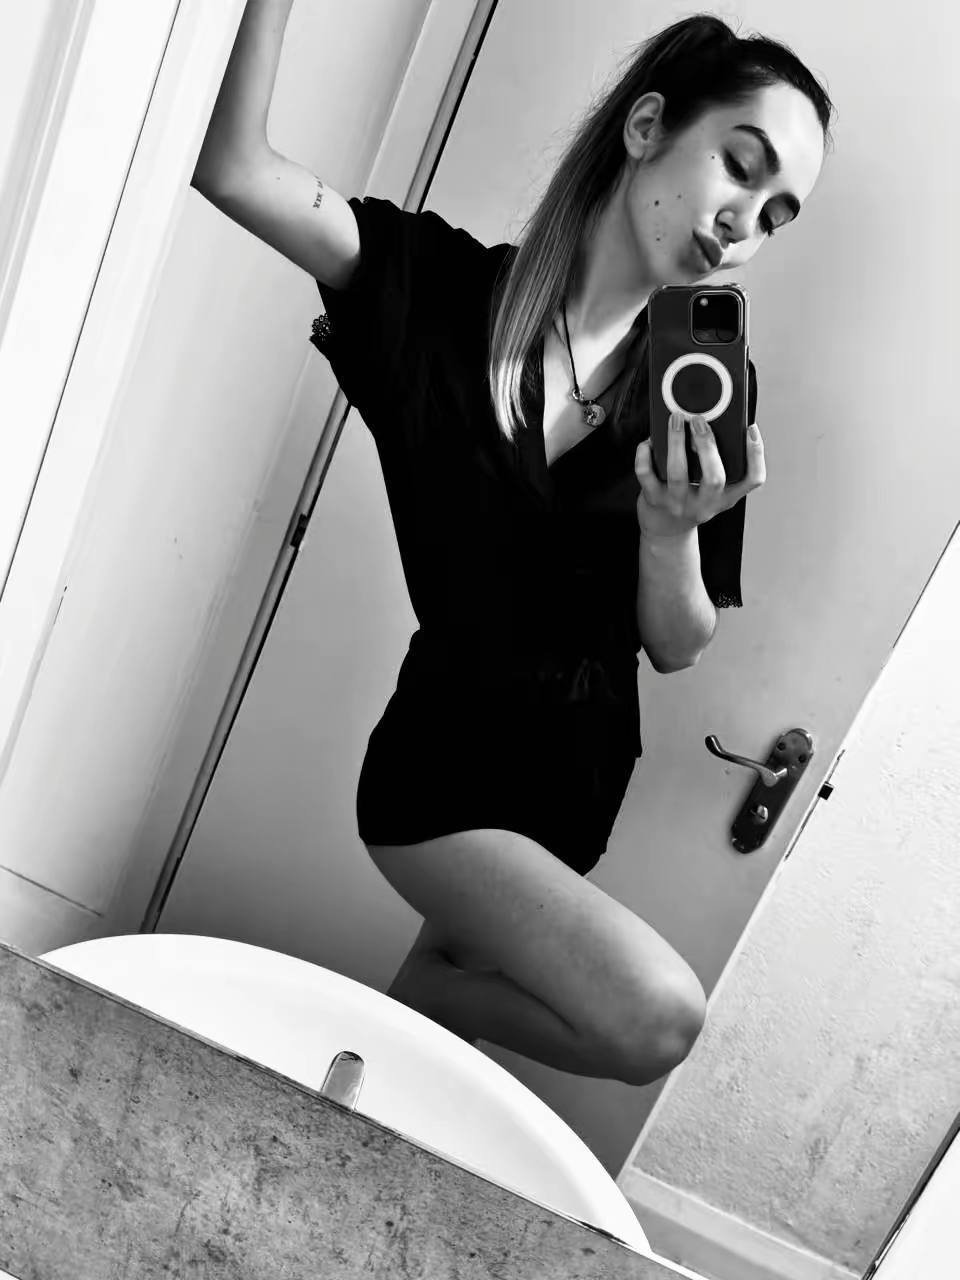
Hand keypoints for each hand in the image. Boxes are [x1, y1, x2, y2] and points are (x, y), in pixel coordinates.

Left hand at [634, 412, 765, 537]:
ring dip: (676, 443)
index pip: (752, 480)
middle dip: (707, 445)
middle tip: (699, 420)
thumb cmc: (692, 499)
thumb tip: (712, 422)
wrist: (666, 529)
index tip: (751, 430)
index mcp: (726, 497)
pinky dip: (645, 454)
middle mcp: (705, 503)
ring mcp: (678, 503)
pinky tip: (649, 442)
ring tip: (675, 421)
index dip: (756, 455)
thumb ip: (718, 462)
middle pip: (714, 478)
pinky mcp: (654, 500)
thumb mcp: (713, 489)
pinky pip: (646, 474)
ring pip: (678, 474)